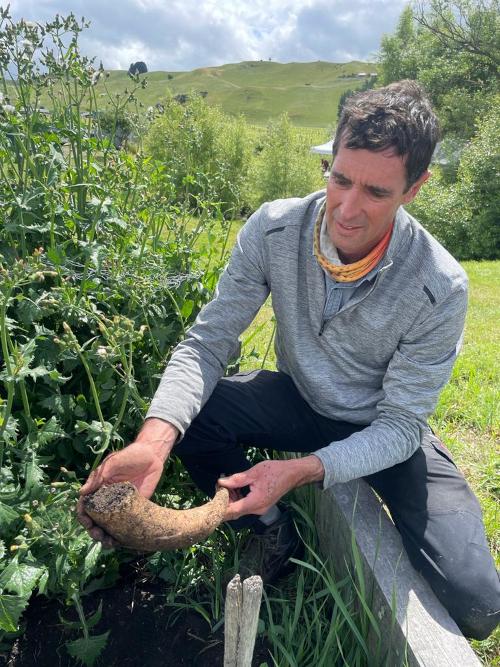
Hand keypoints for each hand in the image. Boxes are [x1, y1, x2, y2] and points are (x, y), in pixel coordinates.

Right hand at [77, 420, 177, 546]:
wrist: (153, 455)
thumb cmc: (130, 455)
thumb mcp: (113, 462)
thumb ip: (99, 476)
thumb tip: (81, 493)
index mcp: (98, 488)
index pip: (85, 505)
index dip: (83, 516)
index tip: (87, 523)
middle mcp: (107, 499)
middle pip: (95, 520)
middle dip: (94, 531)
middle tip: (99, 537)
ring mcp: (120, 506)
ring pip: (109, 525)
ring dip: (106, 537)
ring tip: (110, 543)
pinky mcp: (134, 509)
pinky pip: (125, 524)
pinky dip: (122, 535)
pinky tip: (122, 542)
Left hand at [218, 456, 323, 520]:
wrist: (293, 473)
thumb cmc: (275, 471)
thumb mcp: (254, 472)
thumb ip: (236, 479)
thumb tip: (221, 482)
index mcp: (255, 502)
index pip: (232, 511)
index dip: (219, 508)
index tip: (210, 501)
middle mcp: (257, 510)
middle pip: (235, 512)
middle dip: (224, 502)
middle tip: (218, 487)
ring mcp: (260, 509)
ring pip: (240, 509)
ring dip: (231, 500)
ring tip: (227, 485)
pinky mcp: (262, 505)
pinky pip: (246, 506)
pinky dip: (239, 499)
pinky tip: (236, 488)